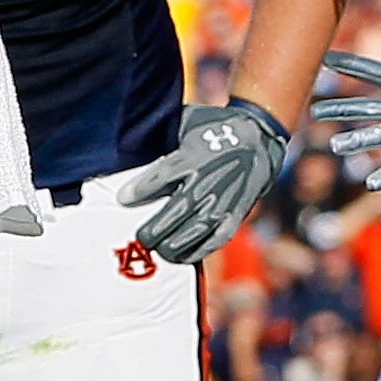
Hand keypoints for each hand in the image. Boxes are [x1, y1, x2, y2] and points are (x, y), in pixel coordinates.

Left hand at [98, 99, 296, 262]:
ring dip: (173, 244)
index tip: (122, 199)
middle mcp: (208, 181)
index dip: (140, 189)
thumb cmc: (214, 131)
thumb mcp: (188, 123)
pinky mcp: (235, 215)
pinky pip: (215, 239)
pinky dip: (198, 251)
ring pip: (195, 230)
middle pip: (177, 210)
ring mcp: (223, 200)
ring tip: (158, 249)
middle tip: (141, 237)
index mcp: (194, 155)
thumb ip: (163, 135)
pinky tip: (181, 256)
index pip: (162, 175)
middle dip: (155, 228)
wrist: (258, 142)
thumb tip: (129, 139)